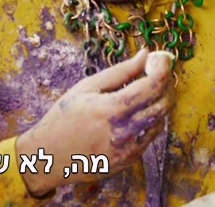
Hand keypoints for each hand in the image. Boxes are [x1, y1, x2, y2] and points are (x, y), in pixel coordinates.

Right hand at [16, 48, 174, 196]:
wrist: (49, 156)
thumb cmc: (63, 118)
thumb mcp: (86, 88)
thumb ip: (119, 72)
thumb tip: (145, 54)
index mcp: (112, 109)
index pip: (153, 85)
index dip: (163, 68)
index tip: (160, 57)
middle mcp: (125, 131)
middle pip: (163, 103)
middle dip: (165, 83)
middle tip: (155, 71)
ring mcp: (130, 149)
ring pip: (161, 120)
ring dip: (159, 101)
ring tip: (145, 89)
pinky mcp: (130, 160)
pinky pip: (151, 136)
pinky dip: (150, 119)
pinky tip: (136, 111)